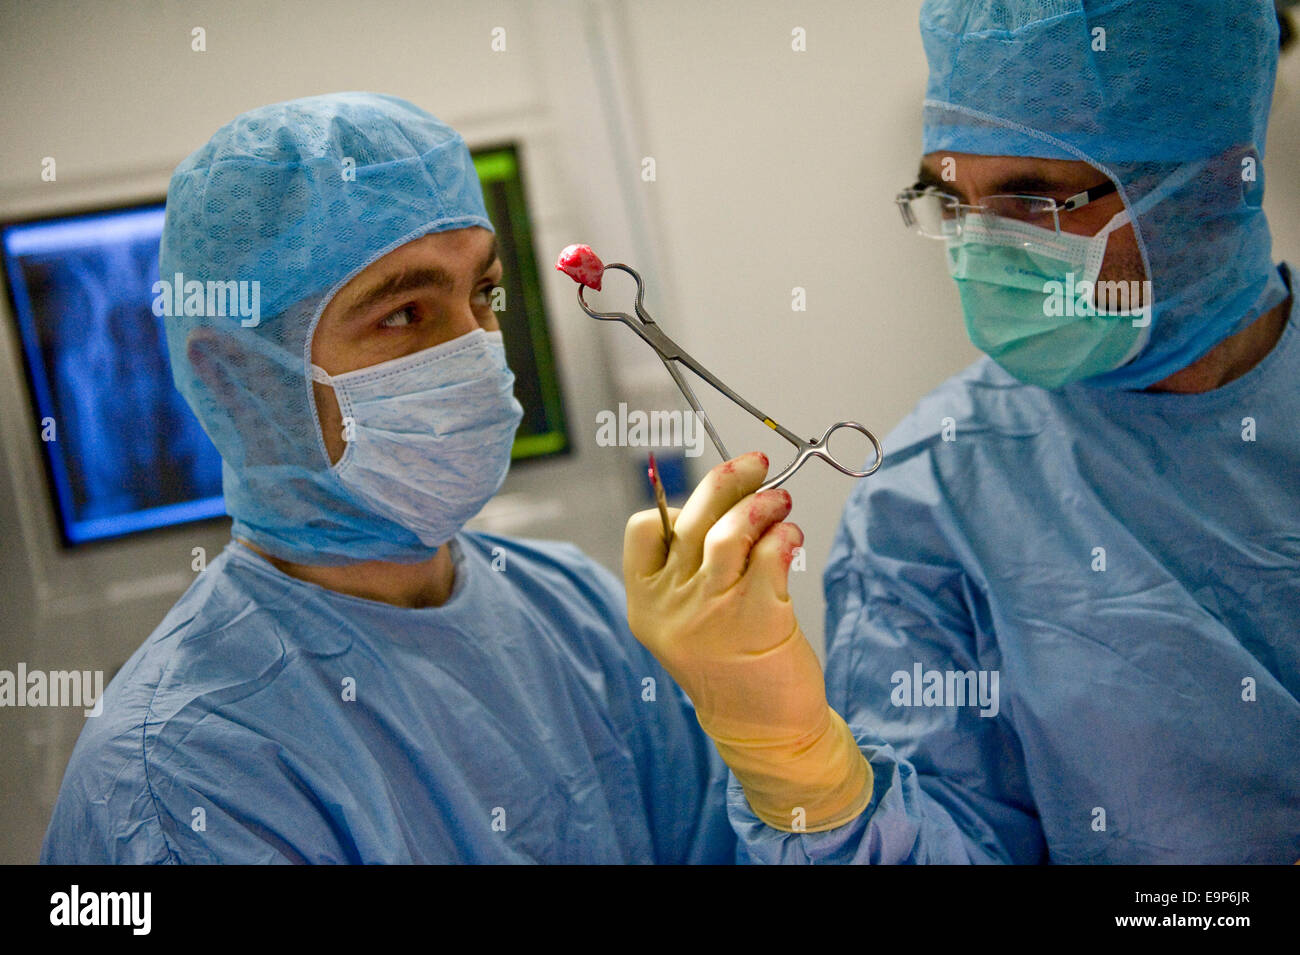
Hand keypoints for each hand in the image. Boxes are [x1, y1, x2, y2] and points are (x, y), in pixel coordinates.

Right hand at [624, 451, 870, 831]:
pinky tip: (792, 537)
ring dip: (760, 504)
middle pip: (691, 520)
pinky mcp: (755, 617)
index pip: (643, 529)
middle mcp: (670, 607)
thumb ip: (693, 568)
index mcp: (644, 603)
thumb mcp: (690, 619)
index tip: (712, 504)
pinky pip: (768, 553)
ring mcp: (709, 613)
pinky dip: (784, 533)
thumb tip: (728, 496)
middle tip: (755, 465)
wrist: (764, 730)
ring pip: (728, 532)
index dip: (679, 504)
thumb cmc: (732, 665)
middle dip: (726, 480)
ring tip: (782, 500)